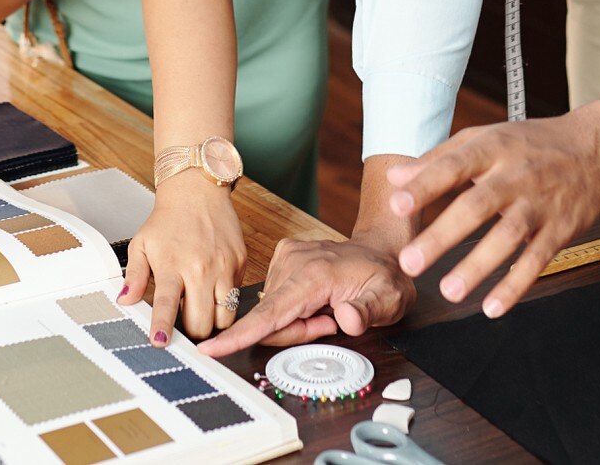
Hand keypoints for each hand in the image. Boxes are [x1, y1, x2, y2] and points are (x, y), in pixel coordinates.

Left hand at [118, 173, 246, 342]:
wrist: (198, 191)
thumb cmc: (169, 219)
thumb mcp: (142, 244)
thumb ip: (133, 276)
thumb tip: (124, 301)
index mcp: (172, 265)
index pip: (166, 305)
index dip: (163, 327)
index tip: (160, 343)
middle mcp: (201, 268)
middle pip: (201, 322)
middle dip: (192, 332)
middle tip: (184, 325)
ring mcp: (224, 266)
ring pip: (224, 317)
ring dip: (212, 322)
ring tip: (201, 311)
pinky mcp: (240, 263)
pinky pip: (236, 296)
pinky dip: (225, 302)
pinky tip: (214, 290)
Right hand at [197, 236, 413, 355]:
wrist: (380, 250)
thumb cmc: (385, 277)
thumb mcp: (389, 300)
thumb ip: (368, 312)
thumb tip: (346, 319)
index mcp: (314, 274)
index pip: (269, 314)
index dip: (239, 336)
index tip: (209, 349)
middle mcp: (292, 262)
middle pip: (271, 320)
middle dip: (298, 332)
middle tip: (331, 322)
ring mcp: (284, 258)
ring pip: (272, 312)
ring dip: (297, 322)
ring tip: (328, 310)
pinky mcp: (281, 260)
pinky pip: (275, 300)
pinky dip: (294, 310)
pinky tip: (317, 301)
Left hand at [383, 116, 599, 319]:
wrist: (594, 148)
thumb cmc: (530, 144)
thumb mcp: (484, 138)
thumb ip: (438, 159)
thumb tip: (395, 179)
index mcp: (492, 149)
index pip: (453, 166)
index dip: (426, 185)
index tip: (397, 205)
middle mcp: (515, 176)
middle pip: (477, 206)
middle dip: (442, 236)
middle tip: (410, 262)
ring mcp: (540, 204)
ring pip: (507, 236)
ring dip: (478, 266)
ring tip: (448, 291)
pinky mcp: (560, 229)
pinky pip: (537, 260)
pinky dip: (515, 285)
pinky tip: (492, 307)